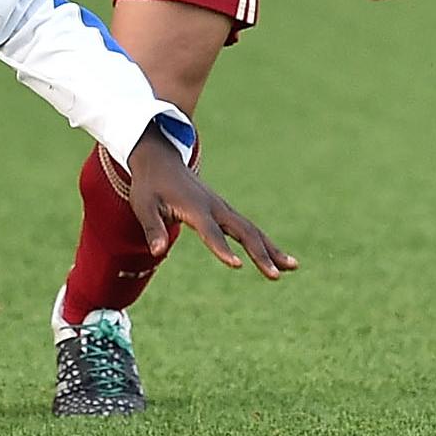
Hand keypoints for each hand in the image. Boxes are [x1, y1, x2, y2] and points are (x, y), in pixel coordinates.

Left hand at [122, 130, 295, 276]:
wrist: (161, 159)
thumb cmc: (149, 186)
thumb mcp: (143, 205)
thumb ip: (152, 229)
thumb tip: (156, 252)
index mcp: (194, 207)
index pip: (210, 232)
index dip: (222, 249)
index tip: (238, 265)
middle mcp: (215, 207)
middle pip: (243, 231)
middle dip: (260, 253)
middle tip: (275, 275)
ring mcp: (223, 208)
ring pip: (252, 230)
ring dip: (272, 249)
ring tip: (293, 267)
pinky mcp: (225, 211)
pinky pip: (249, 228)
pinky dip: (265, 243)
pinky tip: (279, 258)